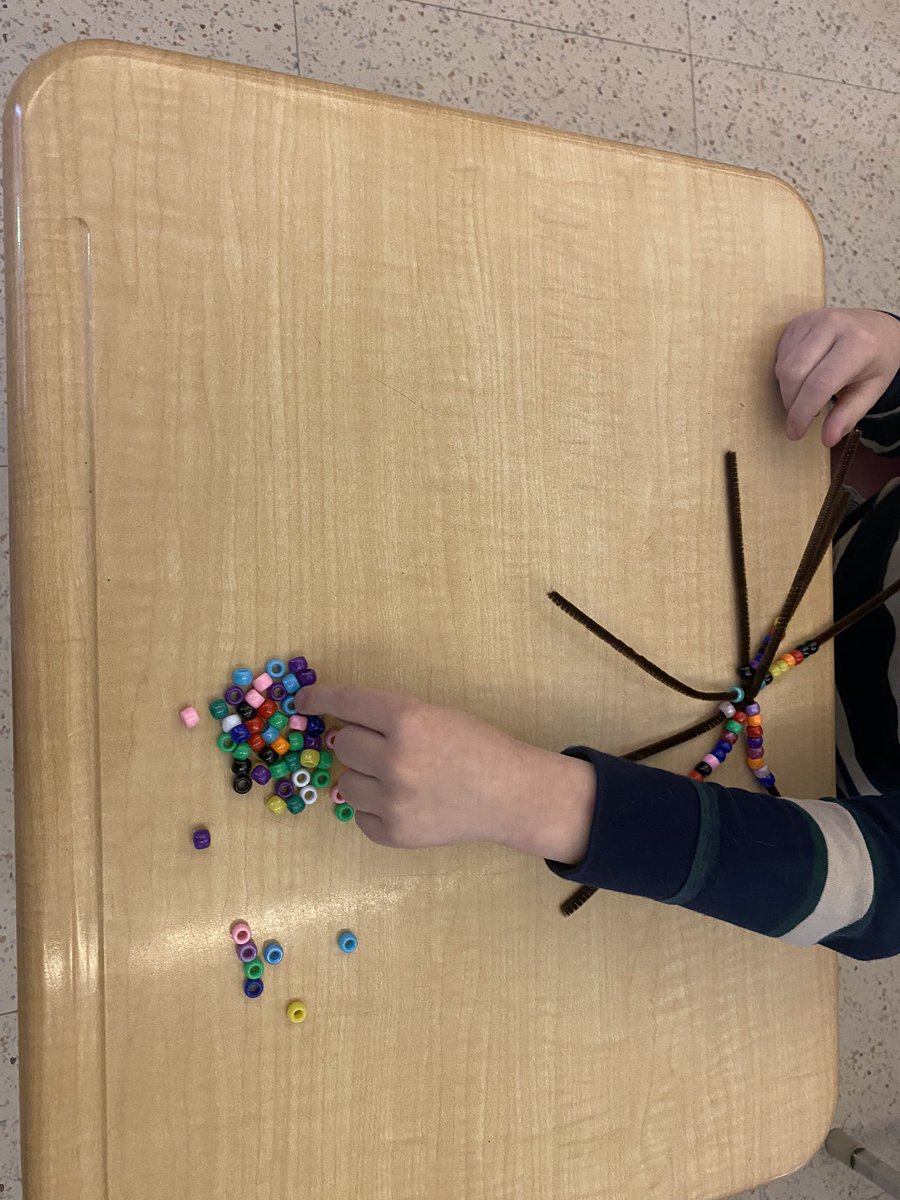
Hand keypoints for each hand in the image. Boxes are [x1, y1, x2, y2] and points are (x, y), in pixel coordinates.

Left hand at [296, 683, 595, 864]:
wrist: (510, 794)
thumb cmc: (474, 746)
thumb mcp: (433, 715)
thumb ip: (387, 718)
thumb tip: (335, 728)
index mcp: (407, 719)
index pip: (346, 703)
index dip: (319, 698)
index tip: (303, 701)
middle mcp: (395, 759)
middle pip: (342, 745)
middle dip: (357, 743)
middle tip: (384, 748)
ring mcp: (393, 800)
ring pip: (345, 783)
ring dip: (364, 777)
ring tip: (399, 779)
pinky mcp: (394, 834)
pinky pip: (360, 816)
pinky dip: (376, 809)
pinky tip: (407, 802)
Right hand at [775, 307, 899, 445]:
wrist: (877, 328)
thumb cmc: (875, 361)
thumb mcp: (870, 391)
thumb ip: (848, 415)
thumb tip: (827, 440)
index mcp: (857, 344)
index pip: (819, 384)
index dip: (802, 413)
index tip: (795, 433)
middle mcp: (833, 326)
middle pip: (793, 374)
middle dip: (791, 403)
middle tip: (800, 418)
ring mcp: (812, 320)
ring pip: (783, 366)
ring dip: (787, 390)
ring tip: (806, 397)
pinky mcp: (797, 321)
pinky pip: (779, 355)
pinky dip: (785, 375)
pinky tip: (802, 378)